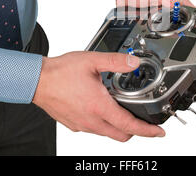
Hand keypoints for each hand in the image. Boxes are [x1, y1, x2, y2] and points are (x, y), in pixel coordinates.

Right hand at [33, 52, 165, 141]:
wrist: (37, 81)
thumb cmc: (60, 72)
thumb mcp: (92, 61)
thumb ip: (116, 61)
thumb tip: (134, 62)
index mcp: (99, 106)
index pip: (130, 125)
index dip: (148, 131)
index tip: (158, 132)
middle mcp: (91, 120)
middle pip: (121, 135)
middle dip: (135, 130)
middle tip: (142, 120)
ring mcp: (82, 125)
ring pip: (107, 133)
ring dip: (118, 126)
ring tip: (120, 109)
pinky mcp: (73, 124)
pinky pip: (94, 129)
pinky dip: (103, 123)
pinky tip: (100, 108)